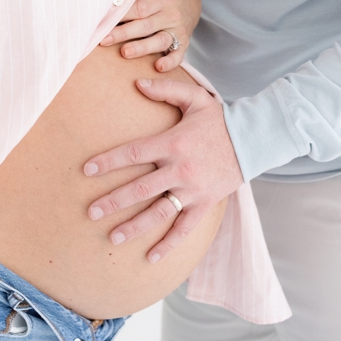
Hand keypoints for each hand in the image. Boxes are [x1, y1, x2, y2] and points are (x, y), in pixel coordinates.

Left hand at [83, 76, 242, 261]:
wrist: (253, 140)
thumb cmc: (220, 119)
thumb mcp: (195, 98)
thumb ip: (166, 90)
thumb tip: (137, 83)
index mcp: (173, 142)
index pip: (134, 153)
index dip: (109, 161)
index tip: (87, 170)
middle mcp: (180, 169)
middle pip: (141, 188)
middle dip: (114, 201)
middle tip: (91, 212)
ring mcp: (193, 190)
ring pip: (159, 212)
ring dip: (134, 226)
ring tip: (112, 238)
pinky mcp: (205, 204)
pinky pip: (185, 228)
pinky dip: (168, 244)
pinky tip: (151, 257)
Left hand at [100, 0, 200, 71]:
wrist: (194, 0)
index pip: (139, 7)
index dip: (121, 14)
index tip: (104, 20)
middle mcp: (171, 14)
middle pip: (145, 25)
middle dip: (124, 33)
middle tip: (105, 39)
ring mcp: (178, 30)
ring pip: (160, 41)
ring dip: (142, 48)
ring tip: (125, 52)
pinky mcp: (184, 43)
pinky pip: (179, 54)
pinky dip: (170, 62)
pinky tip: (158, 67)